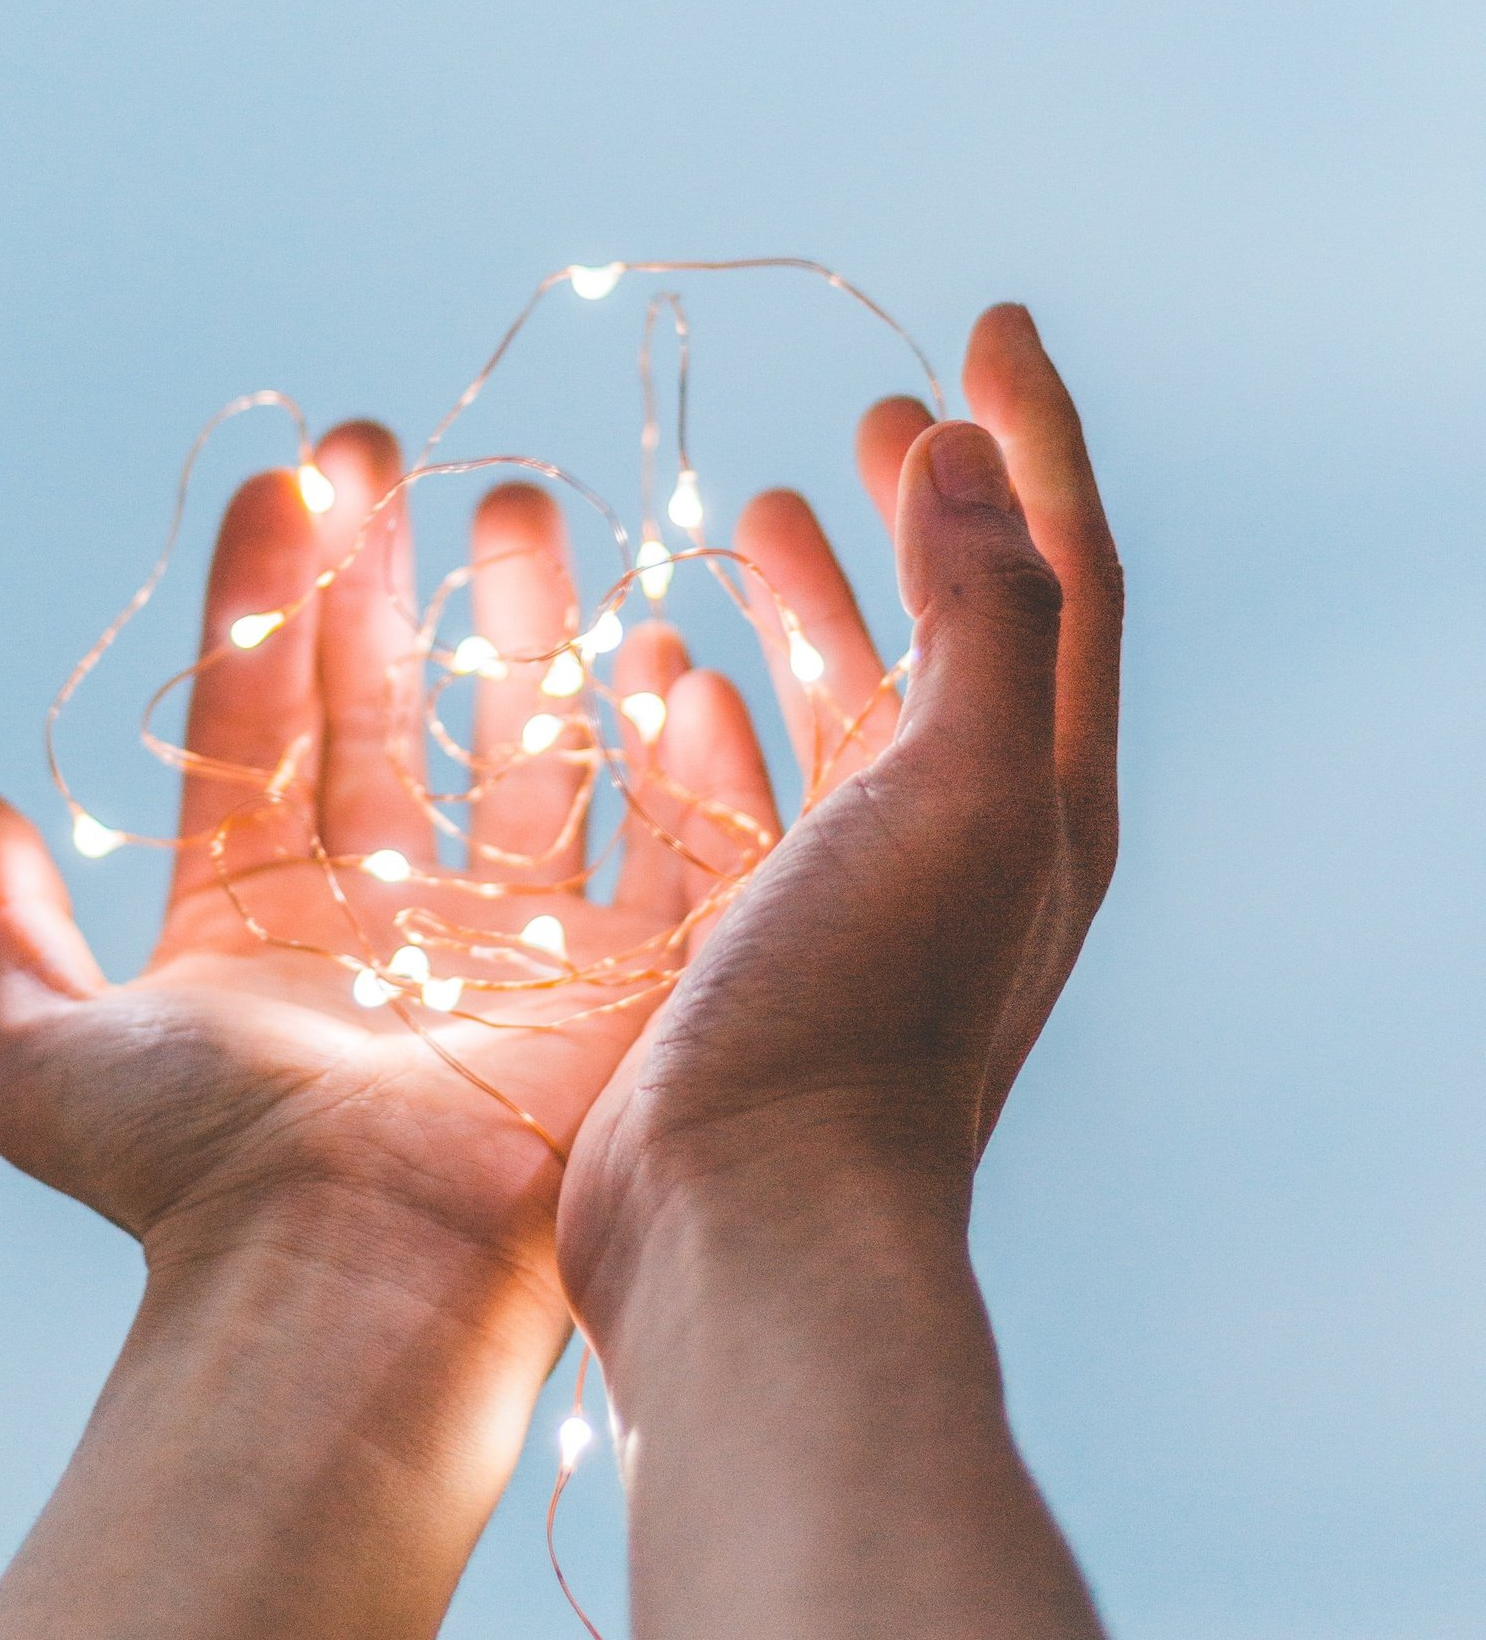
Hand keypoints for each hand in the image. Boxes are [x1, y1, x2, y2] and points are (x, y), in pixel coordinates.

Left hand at [0, 421, 770, 1332]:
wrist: (357, 1284)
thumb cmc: (204, 1179)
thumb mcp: (46, 1058)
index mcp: (263, 919)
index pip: (268, 720)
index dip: (273, 598)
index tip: (291, 479)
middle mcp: (389, 920)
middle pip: (393, 715)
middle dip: (392, 584)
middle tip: (395, 457)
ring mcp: (512, 943)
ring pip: (522, 753)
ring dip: (521, 633)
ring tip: (521, 511)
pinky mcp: (626, 978)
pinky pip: (660, 840)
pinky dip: (663, 751)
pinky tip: (655, 648)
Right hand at [560, 304, 1121, 1339]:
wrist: (755, 1225)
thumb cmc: (861, 1013)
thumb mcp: (966, 792)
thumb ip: (987, 613)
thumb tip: (970, 457)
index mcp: (1038, 794)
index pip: (1061, 574)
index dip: (1032, 440)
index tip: (981, 325)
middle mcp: (960, 845)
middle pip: (953, 638)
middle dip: (923, 517)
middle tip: (873, 417)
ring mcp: (850, 901)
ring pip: (840, 714)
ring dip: (813, 609)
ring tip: (758, 515)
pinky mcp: (747, 947)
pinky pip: (742, 797)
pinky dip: (714, 721)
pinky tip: (668, 675)